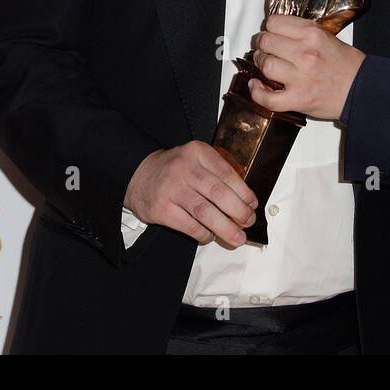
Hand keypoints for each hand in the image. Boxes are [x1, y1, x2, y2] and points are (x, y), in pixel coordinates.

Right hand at [124, 141, 256, 246]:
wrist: (137, 174)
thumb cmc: (175, 171)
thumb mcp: (195, 160)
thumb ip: (216, 174)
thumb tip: (244, 202)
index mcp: (197, 152)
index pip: (226, 173)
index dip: (243, 192)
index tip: (252, 205)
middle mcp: (184, 168)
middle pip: (218, 193)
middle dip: (238, 211)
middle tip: (248, 222)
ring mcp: (171, 189)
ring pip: (205, 212)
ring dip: (225, 227)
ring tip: (237, 237)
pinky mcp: (161, 209)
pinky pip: (190, 226)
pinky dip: (204, 234)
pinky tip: (210, 236)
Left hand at [248, 15, 364, 121]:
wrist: (362, 90)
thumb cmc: (348, 65)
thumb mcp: (328, 37)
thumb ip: (304, 33)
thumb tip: (280, 32)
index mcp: (312, 34)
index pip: (274, 22)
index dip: (270, 28)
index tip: (272, 33)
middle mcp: (304, 53)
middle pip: (266, 42)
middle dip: (262, 45)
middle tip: (266, 49)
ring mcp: (300, 77)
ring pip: (265, 65)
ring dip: (261, 65)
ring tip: (266, 66)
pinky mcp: (298, 99)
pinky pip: (267, 97)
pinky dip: (257, 92)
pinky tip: (256, 86)